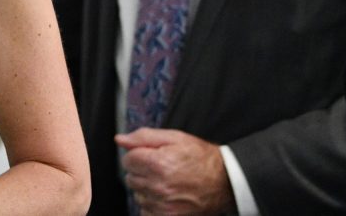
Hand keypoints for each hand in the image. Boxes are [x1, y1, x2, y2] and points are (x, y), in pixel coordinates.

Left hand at [115, 128, 234, 215]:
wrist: (225, 181)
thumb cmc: (200, 157)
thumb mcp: (174, 138)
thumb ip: (143, 137)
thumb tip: (120, 139)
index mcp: (157, 163)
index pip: (127, 160)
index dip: (137, 154)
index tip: (149, 155)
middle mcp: (158, 186)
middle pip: (130, 177)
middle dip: (141, 170)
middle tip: (159, 167)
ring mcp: (163, 204)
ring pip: (137, 194)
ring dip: (146, 187)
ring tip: (164, 181)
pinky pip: (145, 211)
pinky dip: (151, 204)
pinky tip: (164, 195)